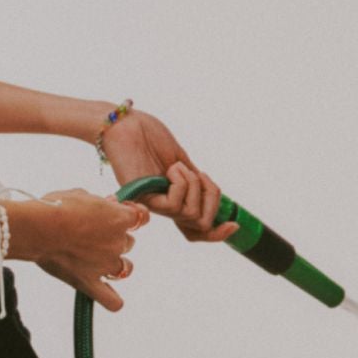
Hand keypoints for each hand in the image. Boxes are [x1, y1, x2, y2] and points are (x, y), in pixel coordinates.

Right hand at [11, 188, 148, 311]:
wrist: (37, 228)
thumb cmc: (55, 208)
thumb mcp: (80, 194)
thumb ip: (99, 202)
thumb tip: (109, 203)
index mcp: (118, 218)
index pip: (140, 217)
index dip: (132, 215)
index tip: (120, 212)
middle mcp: (117, 243)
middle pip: (128, 242)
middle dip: (113, 237)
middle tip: (90, 233)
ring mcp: (105, 265)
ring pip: (125, 268)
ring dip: (116, 263)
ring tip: (98, 259)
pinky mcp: (90, 283)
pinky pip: (111, 301)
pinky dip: (113, 300)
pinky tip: (109, 297)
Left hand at [92, 109, 238, 244]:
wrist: (124, 124)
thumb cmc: (149, 137)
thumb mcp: (181, 160)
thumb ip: (195, 181)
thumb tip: (214, 197)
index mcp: (173, 199)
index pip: (195, 230)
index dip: (216, 234)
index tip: (233, 226)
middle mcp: (163, 206)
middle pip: (200, 225)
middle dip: (211, 199)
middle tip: (200, 175)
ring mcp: (152, 203)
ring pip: (191, 214)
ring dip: (193, 185)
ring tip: (176, 166)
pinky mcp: (143, 198)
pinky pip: (174, 205)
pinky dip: (182, 183)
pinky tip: (170, 168)